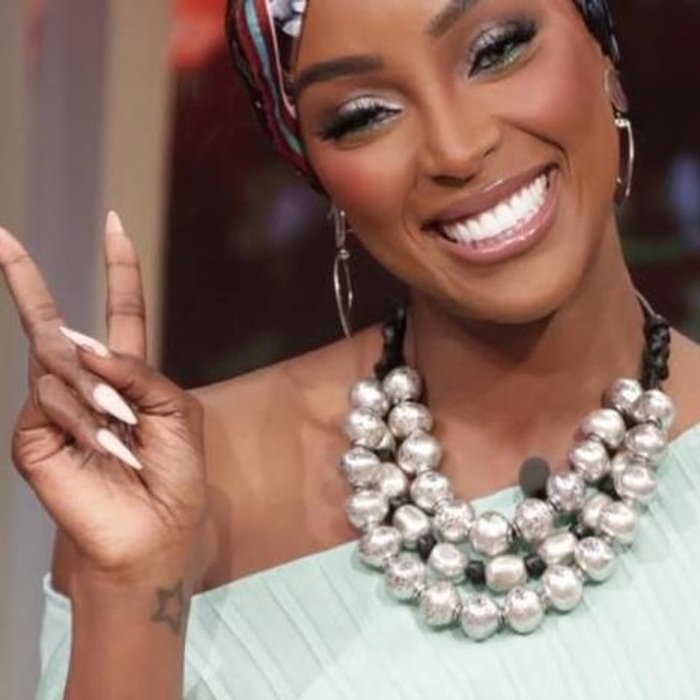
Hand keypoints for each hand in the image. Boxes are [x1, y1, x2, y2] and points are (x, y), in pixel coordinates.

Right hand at [0, 213, 206, 581]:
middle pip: (51, 323)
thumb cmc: (173, 474)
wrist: (153, 532)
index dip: (119, 270)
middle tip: (0, 238)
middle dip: (25, 280)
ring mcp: (53, 409)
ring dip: (101, 397)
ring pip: (60, 364)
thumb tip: (82, 343)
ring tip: (123, 439)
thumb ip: (137, 370)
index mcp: (128, 375)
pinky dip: (84, 420)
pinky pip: (52, 400)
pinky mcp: (32, 436)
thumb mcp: (175, 410)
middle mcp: (85, 385)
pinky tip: (100, 449)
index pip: (121, 313)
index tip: (113, 224)